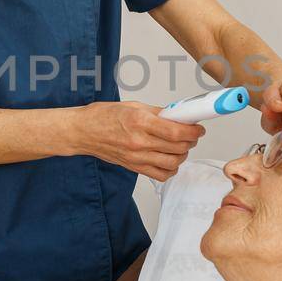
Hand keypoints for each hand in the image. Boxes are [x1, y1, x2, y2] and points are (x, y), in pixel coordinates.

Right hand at [71, 101, 204, 181]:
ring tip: (180, 146)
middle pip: (178, 147)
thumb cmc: (103, 117)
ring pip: (173, 163)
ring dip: (182, 155)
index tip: (198, 128)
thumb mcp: (133, 106)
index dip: (193, 131)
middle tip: (191, 134)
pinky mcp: (134, 167)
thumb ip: (158, 112)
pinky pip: (161, 175)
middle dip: (190, 140)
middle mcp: (139, 141)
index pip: (176, 132)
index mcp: (140, 122)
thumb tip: (177, 116)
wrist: (84, 132)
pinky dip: (170, 169)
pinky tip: (169, 159)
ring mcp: (137, 157)